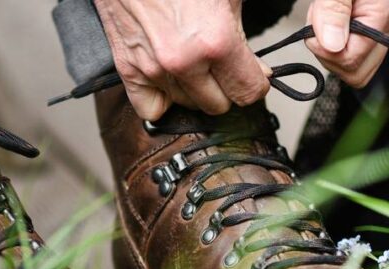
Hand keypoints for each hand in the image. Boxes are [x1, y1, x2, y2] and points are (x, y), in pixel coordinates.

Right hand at [94, 0, 270, 120]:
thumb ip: (247, 39)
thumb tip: (260, 71)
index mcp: (215, 42)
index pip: (249, 92)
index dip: (256, 82)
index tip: (252, 73)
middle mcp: (183, 62)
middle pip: (219, 104)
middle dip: (226, 86)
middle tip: (222, 64)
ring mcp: (152, 68)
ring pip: (189, 106)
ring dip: (195, 90)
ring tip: (194, 61)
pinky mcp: (128, 69)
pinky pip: (152, 109)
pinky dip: (163, 100)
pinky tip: (171, 81)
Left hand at [306, 0, 388, 87]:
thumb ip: (334, 12)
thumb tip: (331, 46)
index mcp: (385, 12)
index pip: (353, 60)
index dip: (325, 51)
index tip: (313, 32)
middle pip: (357, 73)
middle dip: (329, 56)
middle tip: (317, 28)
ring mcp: (386, 28)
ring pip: (356, 68)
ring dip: (330, 50)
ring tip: (324, 18)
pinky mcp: (377, 27)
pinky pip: (355, 52)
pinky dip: (335, 42)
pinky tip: (331, 21)